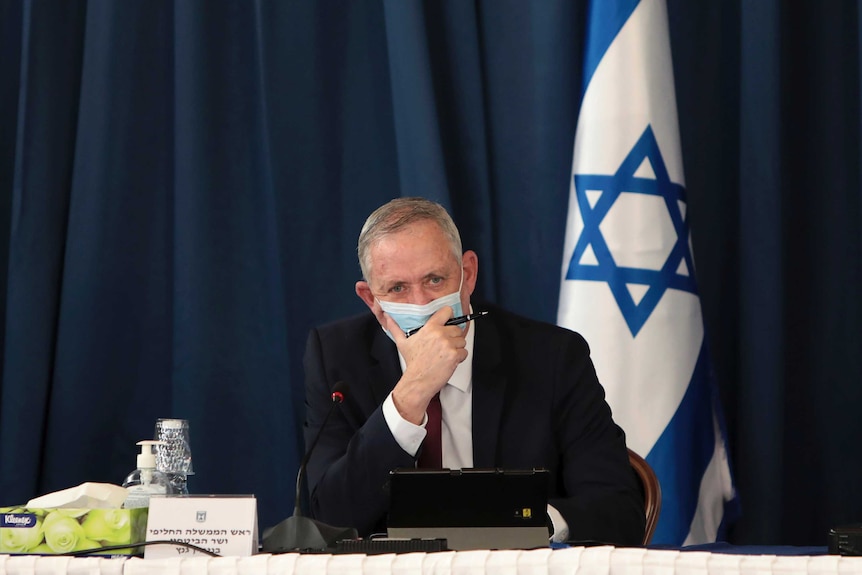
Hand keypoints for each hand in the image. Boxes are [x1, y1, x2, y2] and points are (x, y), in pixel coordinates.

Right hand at [385, 307, 467, 423]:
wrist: (418, 380)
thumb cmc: (413, 362)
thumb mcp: (402, 343)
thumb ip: (395, 328)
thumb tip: (387, 317)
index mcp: (429, 328)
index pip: (447, 311)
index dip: (449, 317)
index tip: (448, 322)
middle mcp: (440, 334)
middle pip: (457, 328)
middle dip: (453, 337)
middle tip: (444, 346)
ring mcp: (448, 344)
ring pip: (462, 341)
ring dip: (457, 348)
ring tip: (445, 355)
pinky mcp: (454, 355)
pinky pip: (464, 352)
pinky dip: (460, 358)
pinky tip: (449, 361)